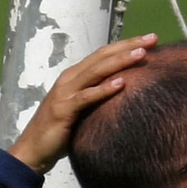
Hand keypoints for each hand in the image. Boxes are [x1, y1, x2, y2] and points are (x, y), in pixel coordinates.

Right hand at [6, 34, 156, 173]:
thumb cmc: (61, 130)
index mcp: (76, 75)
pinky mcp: (64, 109)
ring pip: (96, 71)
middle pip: (103, 56)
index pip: (104, 54)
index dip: (126, 44)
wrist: (33, 149)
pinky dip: (104, 89)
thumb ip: (98, 97)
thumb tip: (126, 92)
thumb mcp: (83, 108)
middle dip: (129, 46)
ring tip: (141, 54)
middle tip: (152, 38)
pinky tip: (121, 84)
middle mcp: (70, 78)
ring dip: (120, 61)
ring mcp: (65, 92)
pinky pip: (86, 97)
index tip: (151, 39)